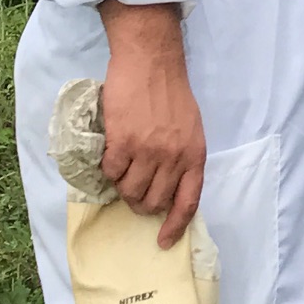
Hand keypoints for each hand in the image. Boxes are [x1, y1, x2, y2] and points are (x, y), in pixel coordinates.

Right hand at [96, 0, 204, 247]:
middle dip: (141, 203)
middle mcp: (173, 158)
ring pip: (129, 190)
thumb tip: (166, 187)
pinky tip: (111, 153)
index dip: (175, 227)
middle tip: (133, 191)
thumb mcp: (191, 129)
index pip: (188, 202)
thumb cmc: (172, 93)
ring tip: (122, 169)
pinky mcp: (123, 142)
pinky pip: (111, 171)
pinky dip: (108, 167)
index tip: (163, 241)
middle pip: (154, 201)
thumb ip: (182, 157)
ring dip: (122, 186)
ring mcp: (148, 151)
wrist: (151, 62)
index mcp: (195, 156)